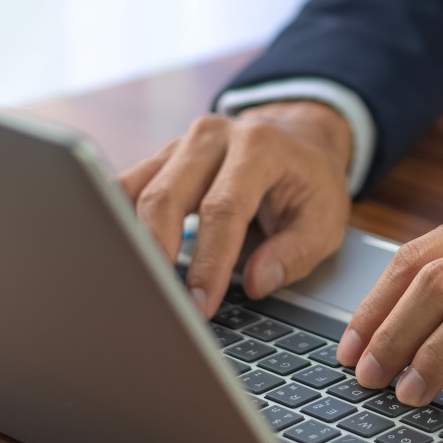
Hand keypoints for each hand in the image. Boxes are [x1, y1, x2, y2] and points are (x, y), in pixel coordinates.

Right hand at [118, 102, 352, 318]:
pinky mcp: (159, 158)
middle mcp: (213, 136)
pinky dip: (117, 224)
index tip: (200, 306)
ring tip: (134, 289)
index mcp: (259, 146)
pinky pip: (123, 189)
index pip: (222, 209)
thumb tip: (256, 283)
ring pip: (134, 192)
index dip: (209, 263)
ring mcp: (179, 143)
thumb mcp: (325, 220)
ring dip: (129, 243)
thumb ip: (295, 253)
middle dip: (158, 257)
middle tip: (160, 306)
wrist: (298, 138)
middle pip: (166, 198)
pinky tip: (118, 259)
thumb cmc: (311, 183)